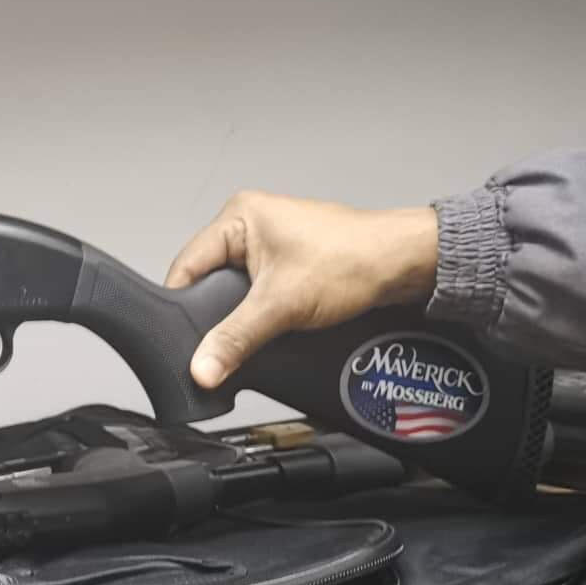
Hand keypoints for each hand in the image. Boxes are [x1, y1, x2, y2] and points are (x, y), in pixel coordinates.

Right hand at [165, 191, 438, 389]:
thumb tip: (201, 368)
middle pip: (207, 280)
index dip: (181, 305)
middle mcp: (249, 224)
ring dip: (240, 314)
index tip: (181, 340)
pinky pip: (256, 292)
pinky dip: (259, 313)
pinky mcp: (287, 262)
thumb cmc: (355, 260)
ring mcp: (269, 243)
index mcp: (238, 216)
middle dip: (213, 312)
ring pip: (232, 289)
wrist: (405, 264)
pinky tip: (266, 327)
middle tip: (219, 339)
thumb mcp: (282, 305)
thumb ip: (235, 339)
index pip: (187, 265)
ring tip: (249, 330)